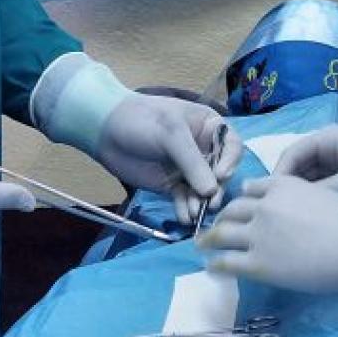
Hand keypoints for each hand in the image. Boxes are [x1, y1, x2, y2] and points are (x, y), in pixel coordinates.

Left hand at [97, 96, 243, 222]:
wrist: (106, 130)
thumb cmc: (142, 120)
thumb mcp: (170, 133)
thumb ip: (192, 162)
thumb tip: (212, 191)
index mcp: (208, 127)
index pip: (232, 146)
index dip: (230, 161)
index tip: (221, 176)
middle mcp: (202, 149)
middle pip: (220, 172)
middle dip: (216, 188)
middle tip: (210, 203)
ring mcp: (187, 169)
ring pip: (203, 190)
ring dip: (200, 202)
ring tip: (193, 213)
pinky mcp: (172, 184)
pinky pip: (184, 199)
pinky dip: (185, 208)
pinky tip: (183, 217)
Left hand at [195, 176, 337, 293]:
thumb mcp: (326, 196)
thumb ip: (303, 197)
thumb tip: (297, 208)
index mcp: (282, 186)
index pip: (252, 189)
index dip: (244, 199)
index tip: (240, 208)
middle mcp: (264, 206)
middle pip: (233, 209)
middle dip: (223, 217)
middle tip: (216, 227)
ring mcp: (258, 235)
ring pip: (222, 233)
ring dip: (209, 239)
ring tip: (202, 245)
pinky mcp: (258, 264)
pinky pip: (227, 262)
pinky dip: (216, 264)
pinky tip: (212, 268)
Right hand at [275, 125, 337, 213]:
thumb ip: (319, 194)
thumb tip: (289, 209)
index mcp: (327, 138)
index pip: (290, 155)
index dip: (277, 178)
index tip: (269, 202)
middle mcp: (330, 147)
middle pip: (298, 169)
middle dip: (289, 190)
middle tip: (277, 215)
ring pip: (311, 181)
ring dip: (304, 198)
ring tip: (292, 220)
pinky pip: (325, 189)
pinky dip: (319, 201)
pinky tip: (313, 220)